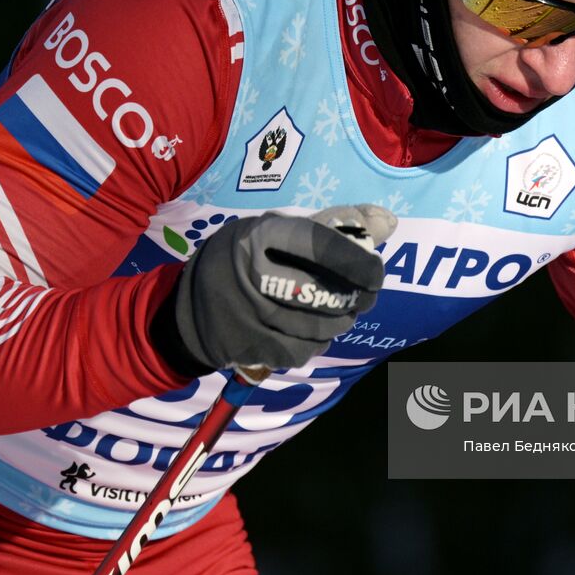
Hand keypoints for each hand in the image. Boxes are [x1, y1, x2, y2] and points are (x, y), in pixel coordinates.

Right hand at [152, 205, 396, 373]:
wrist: (187, 309)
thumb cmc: (241, 260)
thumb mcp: (273, 230)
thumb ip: (330, 227)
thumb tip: (387, 222)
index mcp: (259, 236)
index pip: (319, 245)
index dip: (356, 261)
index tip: (376, 272)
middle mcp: (251, 276)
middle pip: (323, 294)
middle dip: (354, 299)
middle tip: (365, 297)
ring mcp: (248, 317)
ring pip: (317, 328)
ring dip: (340, 323)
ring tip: (343, 313)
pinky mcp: (249, 349)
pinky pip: (301, 352)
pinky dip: (316, 344)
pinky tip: (314, 332)